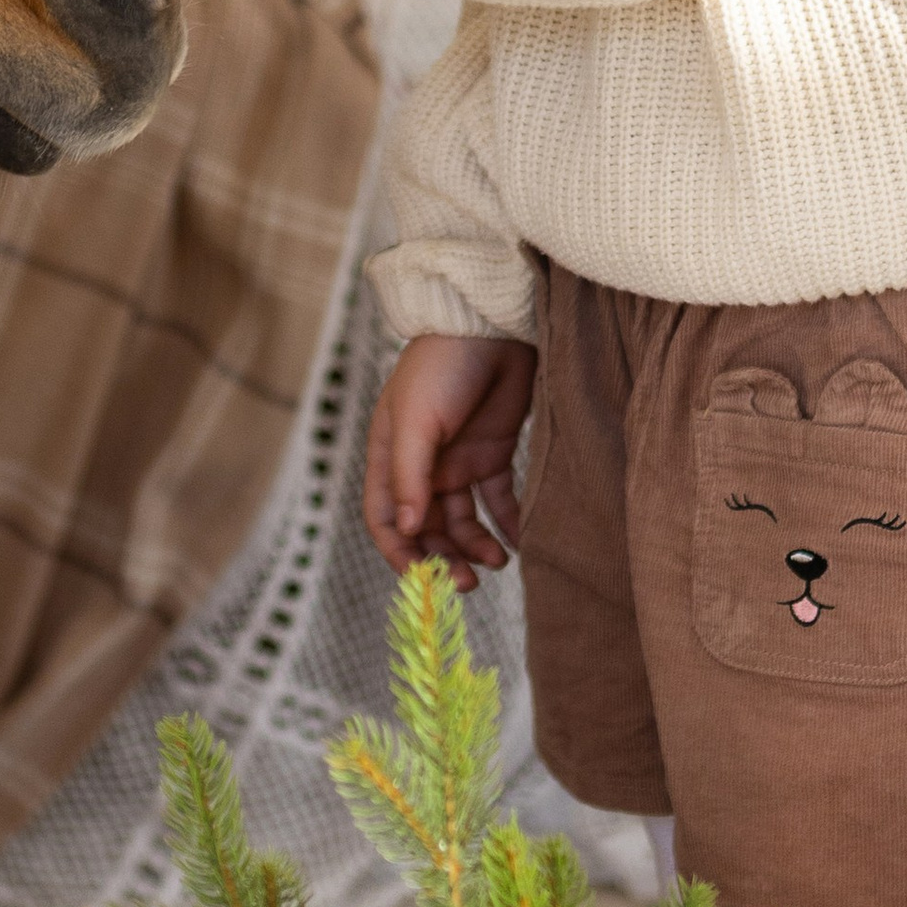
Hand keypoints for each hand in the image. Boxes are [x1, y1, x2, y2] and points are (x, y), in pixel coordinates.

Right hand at [364, 332, 534, 590]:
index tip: (424, 579)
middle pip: (427, 529)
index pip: (386, 519)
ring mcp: (458, 461)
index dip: (400, 553)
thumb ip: (411, 476)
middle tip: (468, 582)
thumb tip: (408, 530)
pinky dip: (508, 524)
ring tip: (498, 561)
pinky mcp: (493, 453)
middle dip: (443, 558)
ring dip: (476, 547)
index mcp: (391, 457)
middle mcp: (422, 466)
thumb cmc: (441, 366)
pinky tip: (520, 542)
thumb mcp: (417, 420)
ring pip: (463, 521)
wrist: (489, 324)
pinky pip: (498, 500)